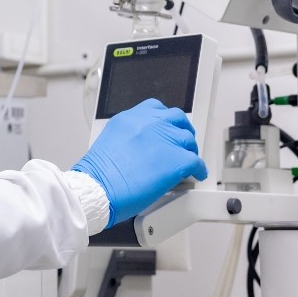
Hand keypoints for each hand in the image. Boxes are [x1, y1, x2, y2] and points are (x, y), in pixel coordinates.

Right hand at [72, 98, 206, 226]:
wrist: (98, 188)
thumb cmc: (98, 175)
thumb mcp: (109, 144)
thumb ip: (128, 139)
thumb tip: (141, 148)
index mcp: (129, 119)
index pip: (154, 108)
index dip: (164, 119)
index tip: (166, 126)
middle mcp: (147, 123)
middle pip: (176, 118)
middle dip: (182, 129)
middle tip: (183, 141)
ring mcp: (164, 139)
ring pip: (188, 139)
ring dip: (190, 150)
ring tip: (189, 160)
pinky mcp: (176, 159)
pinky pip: (196, 161)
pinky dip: (199, 169)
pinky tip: (196, 174)